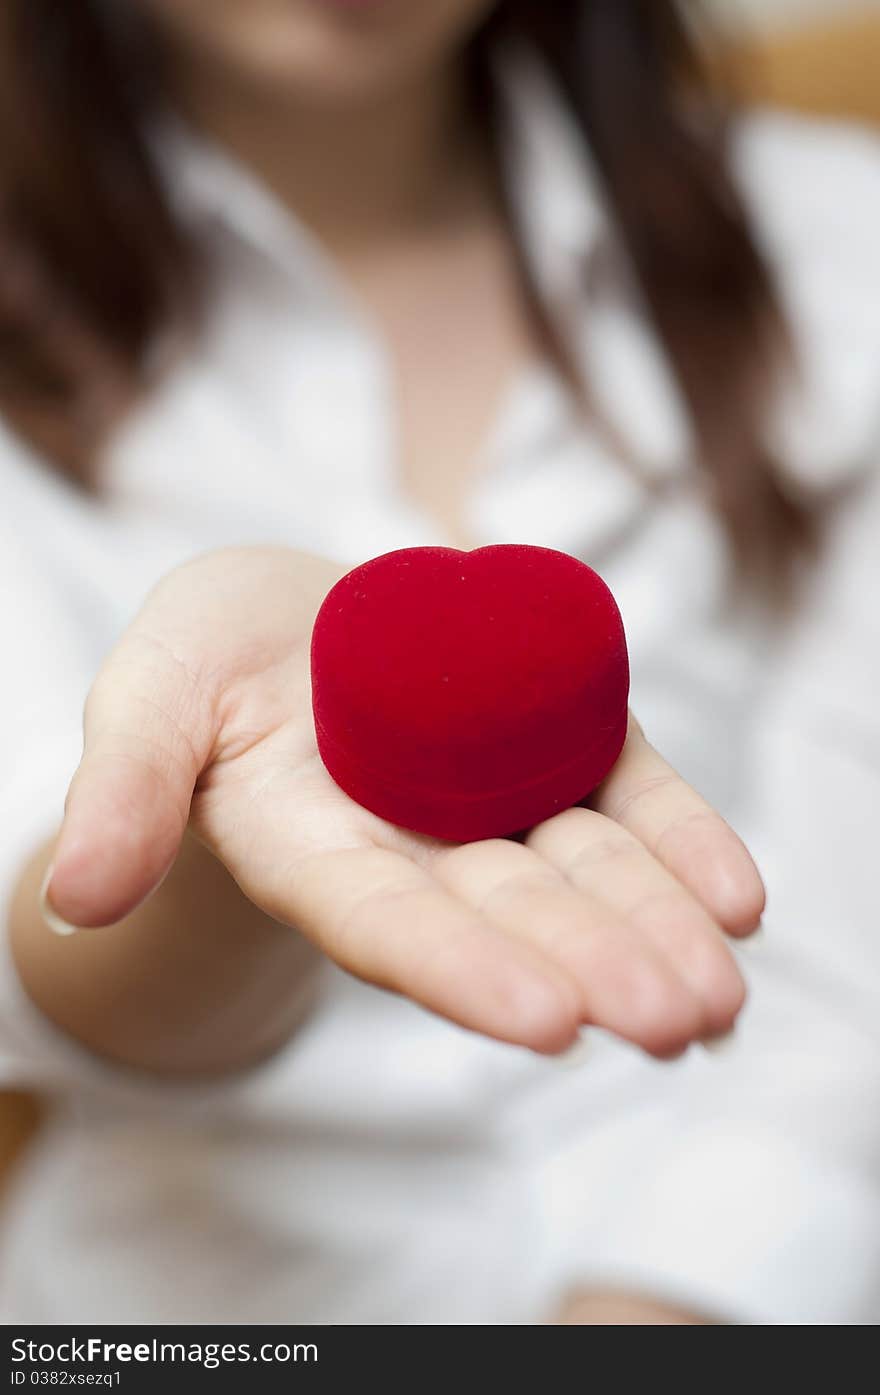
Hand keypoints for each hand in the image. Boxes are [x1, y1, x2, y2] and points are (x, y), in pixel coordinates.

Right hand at [46, 547, 762, 1057]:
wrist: (292, 625)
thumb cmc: (210, 659)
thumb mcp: (152, 692)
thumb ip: (125, 784)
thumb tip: (78, 896)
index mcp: (313, 848)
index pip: (386, 924)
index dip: (461, 969)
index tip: (547, 1021)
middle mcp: (414, 847)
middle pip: (509, 916)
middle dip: (593, 965)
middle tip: (680, 1019)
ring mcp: (493, 801)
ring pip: (583, 876)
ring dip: (657, 930)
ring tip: (723, 993)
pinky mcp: (555, 748)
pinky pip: (626, 803)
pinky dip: (683, 847)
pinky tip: (738, 899)